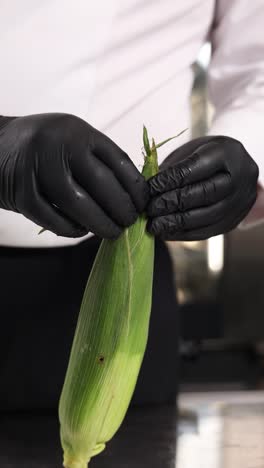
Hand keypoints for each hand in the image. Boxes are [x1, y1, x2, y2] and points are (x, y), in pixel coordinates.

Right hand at [0, 113, 147, 237]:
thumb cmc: (44, 146)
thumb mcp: (72, 138)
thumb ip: (98, 159)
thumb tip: (133, 194)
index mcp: (78, 132)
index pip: (119, 162)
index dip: (136, 189)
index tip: (144, 204)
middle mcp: (59, 147)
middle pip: (102, 185)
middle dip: (122, 209)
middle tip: (130, 222)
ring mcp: (38, 171)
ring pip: (79, 206)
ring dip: (101, 224)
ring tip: (113, 232)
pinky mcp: (22, 195)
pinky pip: (55, 220)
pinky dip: (73, 230)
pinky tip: (83, 230)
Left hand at [147, 135, 258, 240]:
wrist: (238, 171)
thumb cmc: (209, 158)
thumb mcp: (192, 151)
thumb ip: (172, 169)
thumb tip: (147, 190)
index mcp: (225, 153)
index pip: (192, 170)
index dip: (167, 181)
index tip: (148, 189)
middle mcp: (238, 178)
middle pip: (201, 194)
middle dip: (170, 203)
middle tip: (149, 208)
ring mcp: (238, 202)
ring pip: (203, 216)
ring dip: (174, 222)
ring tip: (153, 224)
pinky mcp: (232, 222)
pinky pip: (206, 232)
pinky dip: (181, 234)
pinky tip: (164, 232)